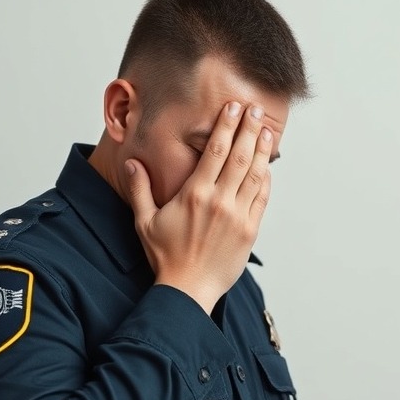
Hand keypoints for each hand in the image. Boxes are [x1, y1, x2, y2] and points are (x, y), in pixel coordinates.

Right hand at [125, 102, 272, 312]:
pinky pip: (262, 198)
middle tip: (257, 111)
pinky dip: (266, 180)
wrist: (188, 290)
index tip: (233, 108)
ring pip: (255, 175)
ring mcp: (238, 216)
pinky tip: (267, 166)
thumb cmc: (165, 257)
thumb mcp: (144, 222)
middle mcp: (219, 201)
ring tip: (267, 131)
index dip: (226, 126)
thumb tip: (132, 163)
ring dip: (262, 150)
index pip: (215, 151)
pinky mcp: (250, 231)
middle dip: (249, 129)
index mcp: (194, 194)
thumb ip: (140, 189)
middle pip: (239, 156)